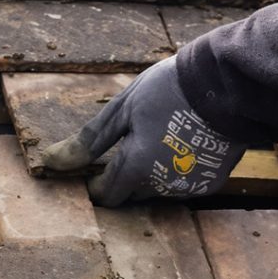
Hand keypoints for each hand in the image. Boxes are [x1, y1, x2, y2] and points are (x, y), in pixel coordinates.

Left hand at [41, 57, 247, 206]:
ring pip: (158, 189)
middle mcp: (161, 185)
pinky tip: (183, 144)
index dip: (98, 181)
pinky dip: (178, 170)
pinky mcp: (211, 184)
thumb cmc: (169, 90)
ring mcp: (188, 187)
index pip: (106, 194)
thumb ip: (89, 141)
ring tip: (161, 138)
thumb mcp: (123, 108)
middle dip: (126, 175)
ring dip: (152, 173)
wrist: (226, 84)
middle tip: (133, 143)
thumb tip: (51, 162)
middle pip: (131, 193)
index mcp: (135, 167)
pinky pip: (183, 184)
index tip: (98, 166)